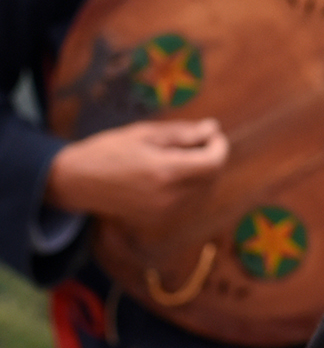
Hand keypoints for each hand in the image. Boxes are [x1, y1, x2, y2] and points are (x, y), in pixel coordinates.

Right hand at [45, 118, 229, 231]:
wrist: (80, 182)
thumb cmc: (109, 150)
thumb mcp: (144, 134)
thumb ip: (182, 133)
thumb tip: (214, 128)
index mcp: (165, 171)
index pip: (213, 163)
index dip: (220, 147)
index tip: (215, 135)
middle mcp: (170, 196)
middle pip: (211, 177)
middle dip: (211, 157)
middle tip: (196, 141)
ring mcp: (167, 211)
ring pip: (203, 191)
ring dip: (201, 172)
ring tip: (177, 156)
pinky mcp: (162, 220)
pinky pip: (189, 202)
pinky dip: (189, 186)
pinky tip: (170, 174)